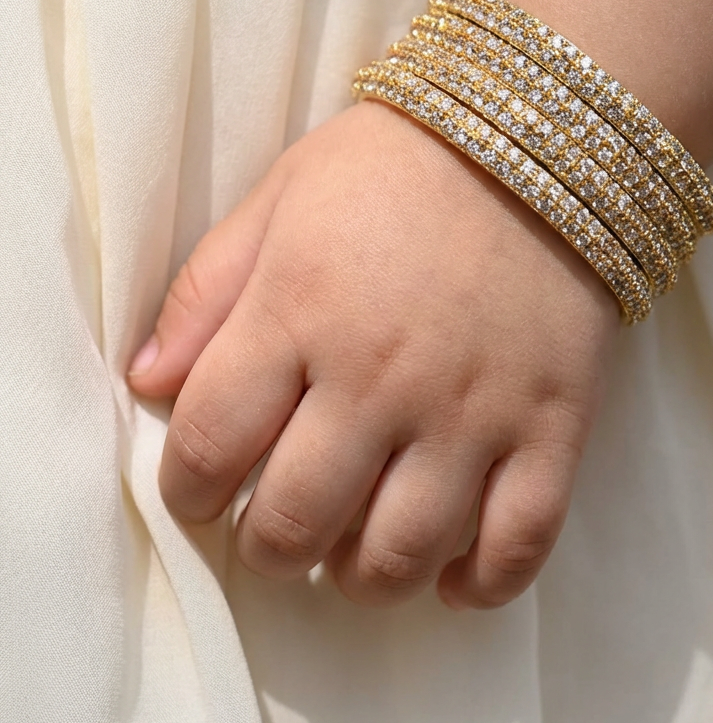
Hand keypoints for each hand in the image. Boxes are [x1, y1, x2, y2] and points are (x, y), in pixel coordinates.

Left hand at [129, 100, 619, 608]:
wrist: (540, 138)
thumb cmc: (399, 165)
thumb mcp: (283, 196)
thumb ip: (207, 289)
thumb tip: (148, 383)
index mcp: (299, 314)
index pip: (209, 446)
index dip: (187, 489)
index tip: (203, 489)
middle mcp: (380, 377)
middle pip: (295, 523)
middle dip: (268, 546)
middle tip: (279, 526)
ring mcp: (474, 409)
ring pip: (400, 554)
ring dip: (360, 576)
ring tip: (356, 548)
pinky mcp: (554, 424)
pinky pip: (519, 545)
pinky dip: (479, 584)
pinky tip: (454, 574)